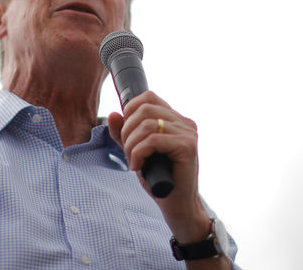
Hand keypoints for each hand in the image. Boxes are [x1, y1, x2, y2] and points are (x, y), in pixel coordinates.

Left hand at [108, 91, 210, 242]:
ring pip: (146, 124)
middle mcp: (185, 122)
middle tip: (128, 152)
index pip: (148, 97)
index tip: (126, 134)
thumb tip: (114, 113)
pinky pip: (153, 140)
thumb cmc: (158, 178)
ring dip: (131, 144)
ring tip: (133, 160)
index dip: (130, 111)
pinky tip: (138, 167)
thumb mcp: (136, 151)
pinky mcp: (187, 146)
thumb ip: (124, 133)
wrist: (177, 205)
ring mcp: (188, 133)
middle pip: (144, 108)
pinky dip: (138, 153)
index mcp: (175, 119)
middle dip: (127, 130)